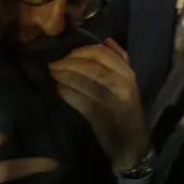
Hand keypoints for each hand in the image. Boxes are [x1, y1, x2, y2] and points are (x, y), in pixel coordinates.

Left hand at [49, 39, 150, 170]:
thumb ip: (117, 61)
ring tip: (52, 74)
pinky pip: (80, 101)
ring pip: (85, 82)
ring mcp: (112, 101)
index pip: (103, 53)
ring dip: (65, 76)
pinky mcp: (100, 116)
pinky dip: (67, 94)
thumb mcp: (125, 82)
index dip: (81, 51)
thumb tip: (104, 40)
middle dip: (69, 63)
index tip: (66, 53)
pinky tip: (58, 90)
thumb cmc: (124, 109)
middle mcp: (122, 84)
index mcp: (127, 73)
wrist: (132, 143)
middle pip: (92, 66)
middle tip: (53, 64)